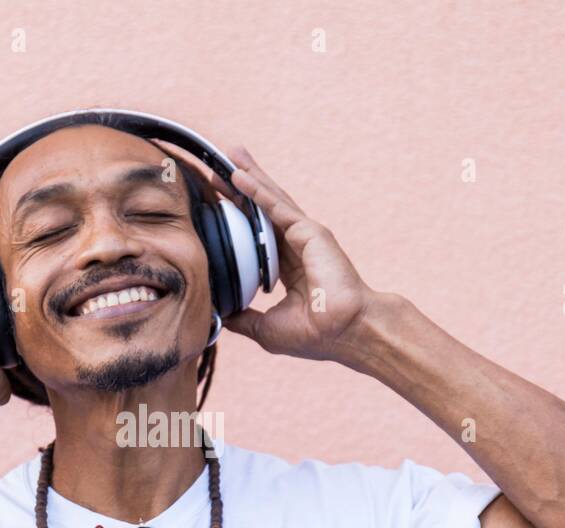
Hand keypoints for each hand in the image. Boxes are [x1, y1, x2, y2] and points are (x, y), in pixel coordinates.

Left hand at [209, 146, 389, 362]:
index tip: (217, 205)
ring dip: (249, 177)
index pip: (258, 238)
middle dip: (241, 188)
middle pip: (263, 211)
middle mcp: (298, 248)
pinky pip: (276, 207)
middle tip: (218, 167)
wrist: (347, 332)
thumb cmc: (316, 335)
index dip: (239, 221)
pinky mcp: (309, 232)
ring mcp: (305, 237)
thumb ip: (243, 319)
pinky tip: (238, 176)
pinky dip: (256, 191)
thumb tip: (219, 315)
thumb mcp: (266, 329)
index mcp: (290, 270)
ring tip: (229, 155)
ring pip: (270, 201)